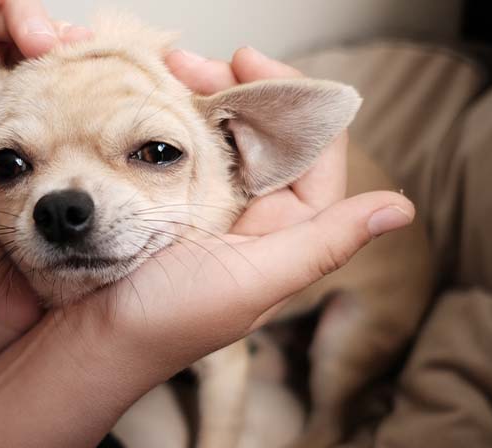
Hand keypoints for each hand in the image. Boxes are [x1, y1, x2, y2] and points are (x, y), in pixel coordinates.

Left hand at [0, 1, 91, 369]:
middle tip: (51, 41)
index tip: (7, 8)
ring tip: (87, 57)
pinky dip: (100, 86)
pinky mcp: (66, 157)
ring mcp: (30, 130)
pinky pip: (85, 106)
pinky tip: (112, 87)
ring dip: (72, 45)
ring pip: (52, 60)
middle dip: (34, 17)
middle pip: (10, 28)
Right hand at [62, 47, 413, 373]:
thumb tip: (401, 210)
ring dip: (202, 96)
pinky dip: (169, 119)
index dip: (295, 100)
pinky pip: (179, 148)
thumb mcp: (253, 280)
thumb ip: (324, 243)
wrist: (89, 341)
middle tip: (195, 63)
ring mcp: (205, 204)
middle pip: (265, 133)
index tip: (252, 62)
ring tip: (168, 69)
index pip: (313, 152)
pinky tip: (150, 98)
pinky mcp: (161, 201)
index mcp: (284, 233)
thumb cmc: (169, 321)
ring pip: (222, 134)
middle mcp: (251, 214)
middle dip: (239, 88)